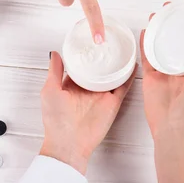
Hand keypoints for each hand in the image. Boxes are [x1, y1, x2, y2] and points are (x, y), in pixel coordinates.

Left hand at [39, 51, 134, 173]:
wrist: (69, 143)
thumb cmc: (56, 121)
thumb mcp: (50, 90)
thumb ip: (54, 71)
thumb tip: (55, 53)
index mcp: (73, 85)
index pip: (82, 65)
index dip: (87, 53)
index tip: (91, 39)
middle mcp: (89, 88)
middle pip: (100, 68)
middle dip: (105, 55)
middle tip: (110, 38)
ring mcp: (102, 94)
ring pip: (113, 74)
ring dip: (119, 63)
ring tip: (125, 46)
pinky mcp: (113, 101)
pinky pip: (123, 86)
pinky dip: (129, 76)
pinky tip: (133, 64)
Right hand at [140, 3, 183, 182]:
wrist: (173, 128)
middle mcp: (181, 66)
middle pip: (177, 37)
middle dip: (175, 21)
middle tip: (172, 6)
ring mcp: (165, 70)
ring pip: (161, 43)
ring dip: (159, 28)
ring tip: (158, 14)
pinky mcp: (151, 76)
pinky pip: (147, 55)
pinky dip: (145, 42)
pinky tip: (145, 30)